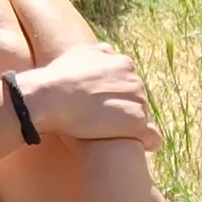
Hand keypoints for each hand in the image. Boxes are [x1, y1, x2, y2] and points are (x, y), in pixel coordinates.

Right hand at [12, 47, 160, 146]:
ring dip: (133, 128)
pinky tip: (141, 148)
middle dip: (125, 111)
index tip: (105, 108)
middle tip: (107, 124)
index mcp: (124, 64)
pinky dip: (148, 143)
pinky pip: (153, 137)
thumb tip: (109, 53)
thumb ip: (100, 53)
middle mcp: (135, 80)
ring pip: (144, 119)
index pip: (130, 84)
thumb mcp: (80, 53)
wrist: (48, 97)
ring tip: (116, 138)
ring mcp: (138, 101)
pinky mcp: (135, 123)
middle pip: (138, 101)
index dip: (118, 97)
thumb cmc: (57, 78)